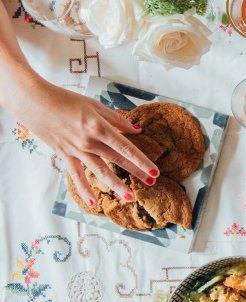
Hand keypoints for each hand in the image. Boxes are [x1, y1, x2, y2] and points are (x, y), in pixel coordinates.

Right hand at [4, 78, 157, 203]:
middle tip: (152, 183)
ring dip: (115, 185)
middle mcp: (89, 141)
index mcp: (98, 127)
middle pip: (117, 160)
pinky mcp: (65, 155)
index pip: (125, 147)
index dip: (141, 160)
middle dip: (136, 173)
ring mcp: (76, 150)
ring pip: (99, 171)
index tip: (155, 171)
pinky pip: (76, 175)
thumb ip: (116, 119)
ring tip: (129, 197)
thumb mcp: (94, 105)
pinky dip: (84, 189)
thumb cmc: (65, 99)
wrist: (34, 102)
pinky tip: (92, 202)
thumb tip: (136, 130)